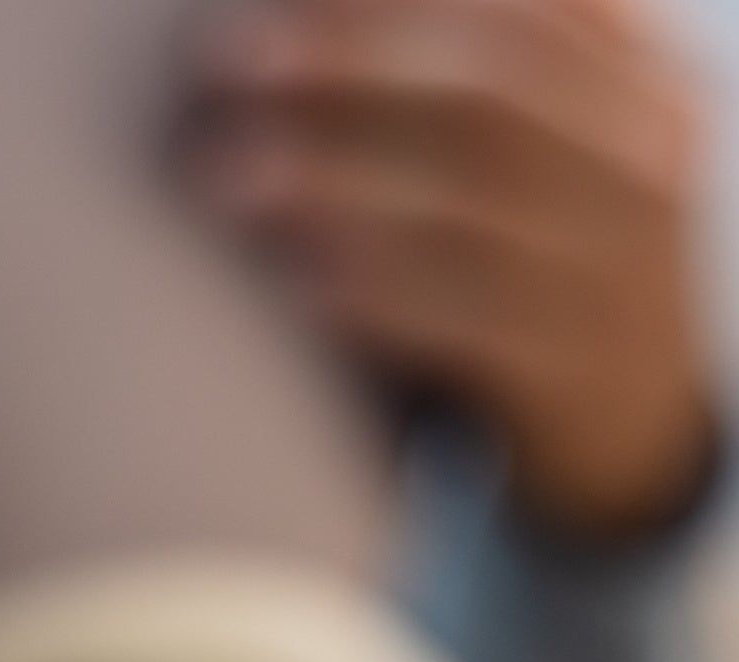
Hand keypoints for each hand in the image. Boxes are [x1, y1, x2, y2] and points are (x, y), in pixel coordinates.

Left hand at [195, 0, 716, 533]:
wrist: (629, 414)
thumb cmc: (537, 249)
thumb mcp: (543, 141)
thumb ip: (464, 66)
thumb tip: (293, 16)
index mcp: (637, 80)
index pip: (521, 8)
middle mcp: (644, 162)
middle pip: (493, 90)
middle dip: (350, 61)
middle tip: (225, 57)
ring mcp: (621, 270)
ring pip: (479, 207)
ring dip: (339, 182)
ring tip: (230, 175)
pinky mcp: (573, 370)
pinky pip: (470, 325)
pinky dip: (376, 297)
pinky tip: (294, 283)